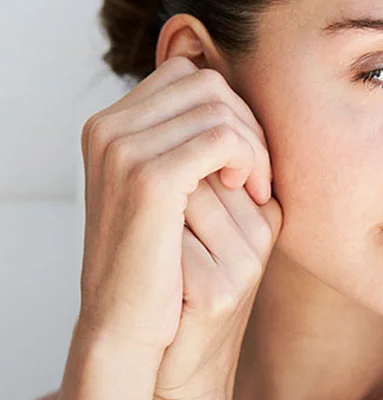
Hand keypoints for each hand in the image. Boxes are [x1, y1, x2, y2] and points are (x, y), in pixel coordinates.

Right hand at [76, 55, 281, 377]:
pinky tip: (251, 194)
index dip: (227, 108)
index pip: (187, 76)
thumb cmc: (155, 262)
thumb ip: (186, 143)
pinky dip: (250, 160)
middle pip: (206, 83)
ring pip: (219, 107)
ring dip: (253, 145)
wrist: (127, 324)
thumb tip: (238, 106)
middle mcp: (108, 128)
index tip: (242, 158)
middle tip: (257, 177)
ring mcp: (124, 149)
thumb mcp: (166, 192)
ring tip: (255, 191)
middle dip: (245, 123)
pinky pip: (222, 138)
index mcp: (109, 126)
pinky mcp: (149, 178)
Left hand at [152, 169, 281, 399]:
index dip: (174, 176)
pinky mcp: (220, 291)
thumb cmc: (176, 286)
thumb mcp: (199, 226)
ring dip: (156, 220)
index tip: (166, 211)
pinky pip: (170, 240)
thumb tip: (171, 118)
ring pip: (183, 198)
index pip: (216, 150)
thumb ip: (199, 175)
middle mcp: (264, 232)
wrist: (168, 364)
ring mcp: (246, 262)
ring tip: (163, 258)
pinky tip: (158, 278)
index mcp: (266, 209)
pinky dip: (150, 249)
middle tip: (160, 236)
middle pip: (198, 171)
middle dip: (164, 197)